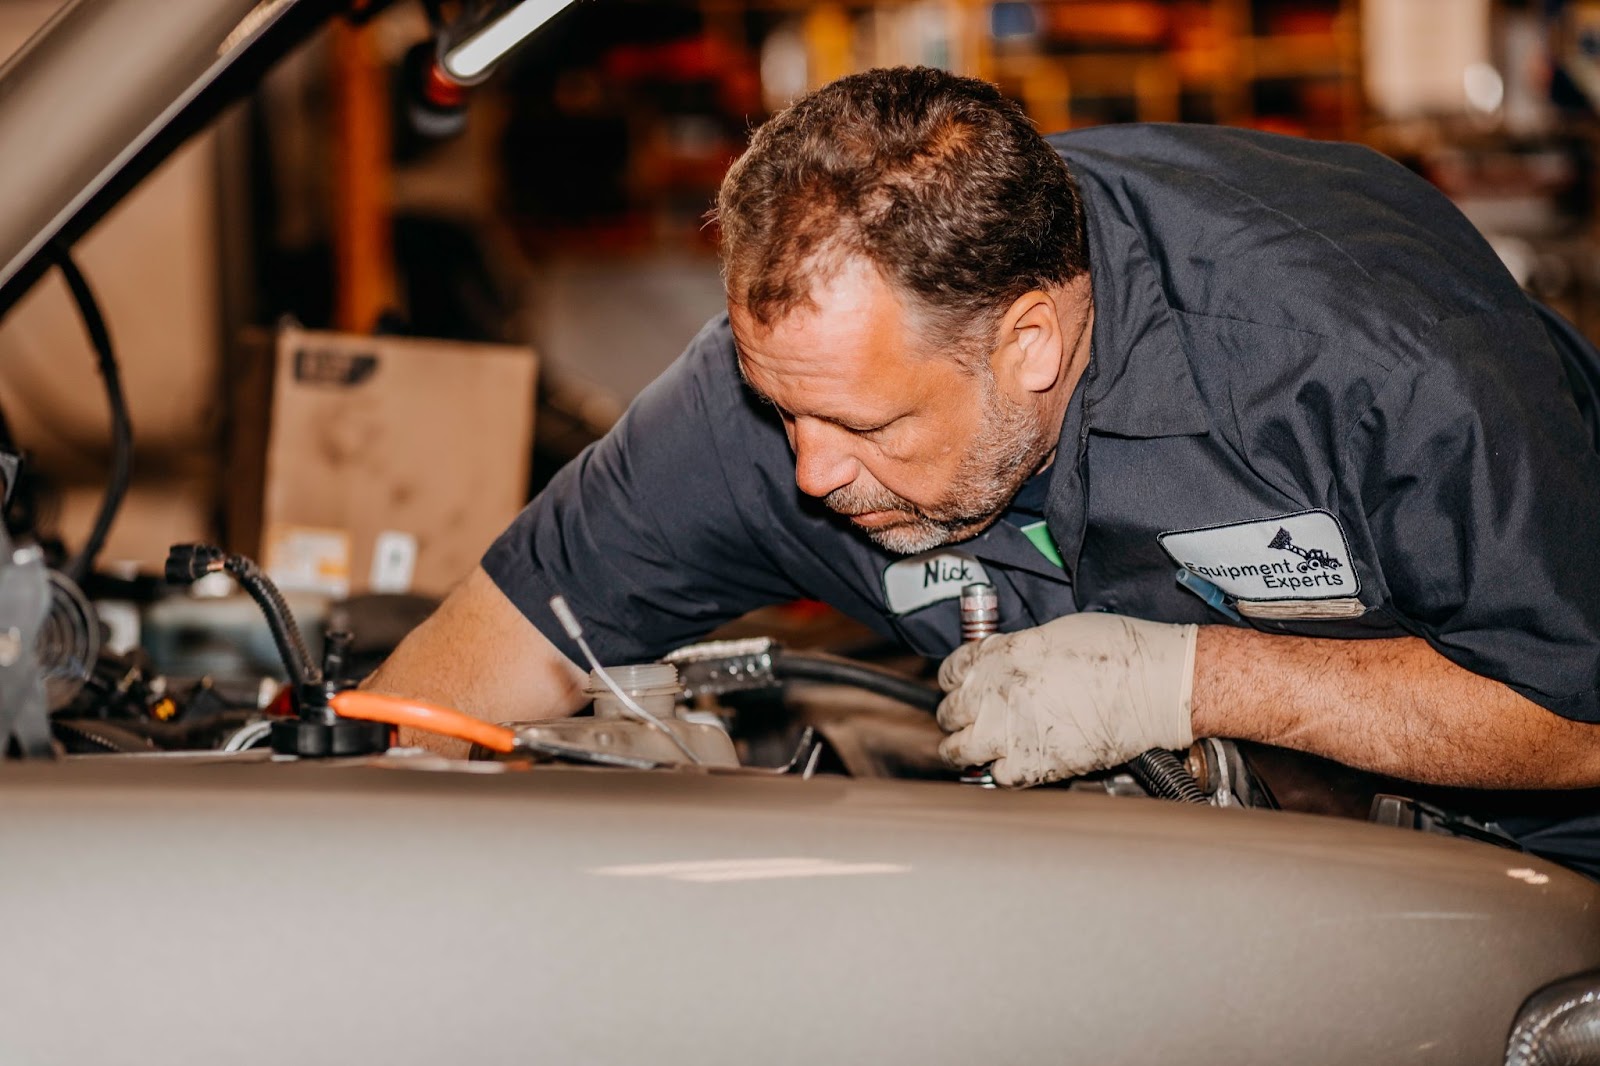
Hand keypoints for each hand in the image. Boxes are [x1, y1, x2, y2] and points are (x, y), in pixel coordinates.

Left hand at [937, 613, 1197, 787]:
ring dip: (962, 749)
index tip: (961, 686)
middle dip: (955, 716)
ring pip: (958, 751)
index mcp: (999, 657)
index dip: (954, 680)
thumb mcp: (1053, 633)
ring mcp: (1010, 733)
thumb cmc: (1117, 651)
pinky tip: (1011, 764)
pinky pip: (996, 777)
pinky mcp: (1033, 766)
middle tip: (967, 719)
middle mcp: (996, 695)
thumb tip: (1002, 663)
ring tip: (972, 749)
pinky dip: (1000, 773)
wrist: (1154, 686)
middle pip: (949, 713)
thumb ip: (1016, 650)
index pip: (950, 671)